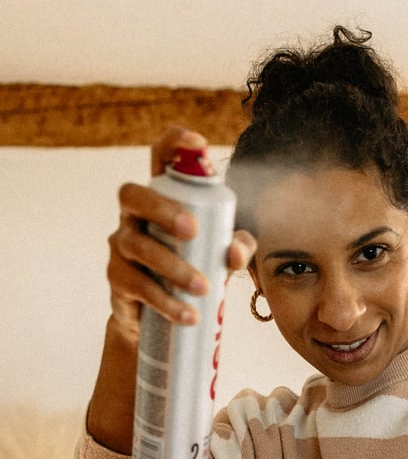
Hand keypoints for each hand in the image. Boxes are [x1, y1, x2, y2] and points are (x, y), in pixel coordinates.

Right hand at [106, 127, 255, 334]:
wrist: (162, 317)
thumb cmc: (194, 267)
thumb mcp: (220, 254)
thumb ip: (238, 247)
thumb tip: (236, 251)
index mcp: (162, 197)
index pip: (160, 158)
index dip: (174, 143)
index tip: (199, 141)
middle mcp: (134, 215)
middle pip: (133, 195)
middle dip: (163, 209)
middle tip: (194, 231)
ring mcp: (120, 245)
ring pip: (138, 246)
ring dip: (172, 267)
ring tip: (203, 288)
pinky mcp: (117, 279)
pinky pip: (136, 285)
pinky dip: (165, 301)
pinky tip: (189, 314)